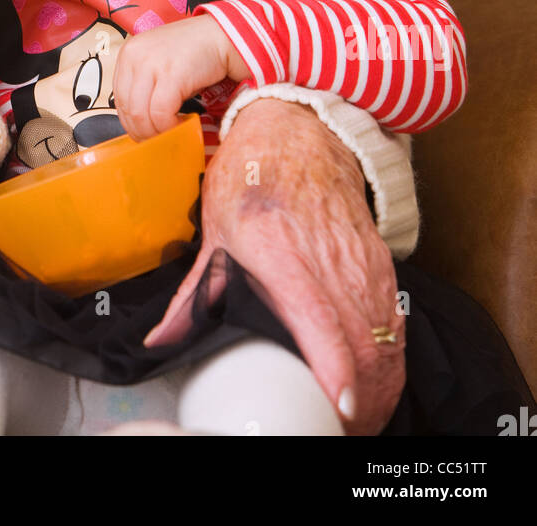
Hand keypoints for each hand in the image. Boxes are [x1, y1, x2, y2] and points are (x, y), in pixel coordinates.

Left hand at [112, 15, 235, 140]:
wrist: (221, 36)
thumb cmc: (192, 53)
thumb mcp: (158, 63)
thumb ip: (145, 85)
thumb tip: (140, 122)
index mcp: (128, 53)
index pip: (119, 99)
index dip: (131, 123)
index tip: (145, 134)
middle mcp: (134, 56)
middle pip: (128, 109)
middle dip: (142, 133)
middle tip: (159, 142)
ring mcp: (151, 64)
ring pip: (141, 115)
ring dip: (156, 133)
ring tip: (172, 134)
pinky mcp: (170, 74)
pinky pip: (161, 113)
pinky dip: (170, 127)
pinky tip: (183, 124)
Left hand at [143, 99, 405, 435]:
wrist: (299, 128)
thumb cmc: (253, 174)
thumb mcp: (216, 229)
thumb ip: (195, 294)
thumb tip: (162, 339)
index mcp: (280, 250)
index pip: (321, 320)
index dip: (336, 371)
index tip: (339, 406)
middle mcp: (328, 260)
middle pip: (362, 346)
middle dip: (358, 402)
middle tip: (335, 429)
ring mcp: (360, 262)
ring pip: (385, 341)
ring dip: (376, 390)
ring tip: (354, 420)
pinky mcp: (379, 264)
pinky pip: (393, 325)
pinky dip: (388, 362)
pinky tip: (372, 385)